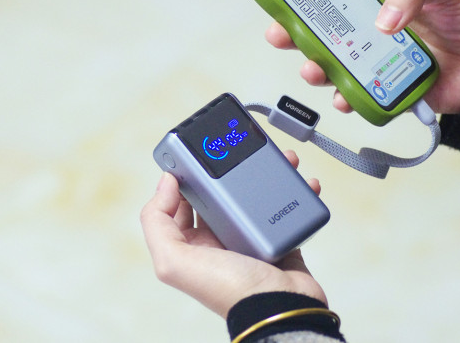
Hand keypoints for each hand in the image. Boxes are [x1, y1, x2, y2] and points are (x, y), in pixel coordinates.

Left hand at [140, 150, 325, 318]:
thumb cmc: (231, 291)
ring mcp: (250, 240)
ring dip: (265, 175)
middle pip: (219, 195)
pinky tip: (302, 181)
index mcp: (191, 245)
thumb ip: (157, 222)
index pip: (180, 203)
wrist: (282, 307)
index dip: (184, 179)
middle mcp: (218, 242)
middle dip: (228, 170)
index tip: (195, 155)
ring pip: (253, 196)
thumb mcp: (175, 261)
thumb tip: (165, 182)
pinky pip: (284, 208)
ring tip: (279, 160)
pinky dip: (294, 192)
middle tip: (239, 151)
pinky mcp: (279, 239)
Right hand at [266, 0, 459, 114]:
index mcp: (383, 2)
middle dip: (298, 36)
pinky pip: (361, 98)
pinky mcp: (389, 92)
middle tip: (279, 37)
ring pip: (337, 68)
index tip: (286, 2)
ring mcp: (379, 64)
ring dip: (317, 69)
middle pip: (328, 34)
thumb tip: (382, 20)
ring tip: (311, 70)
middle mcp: (374, 34)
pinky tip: (343, 97)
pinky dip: (347, 99)